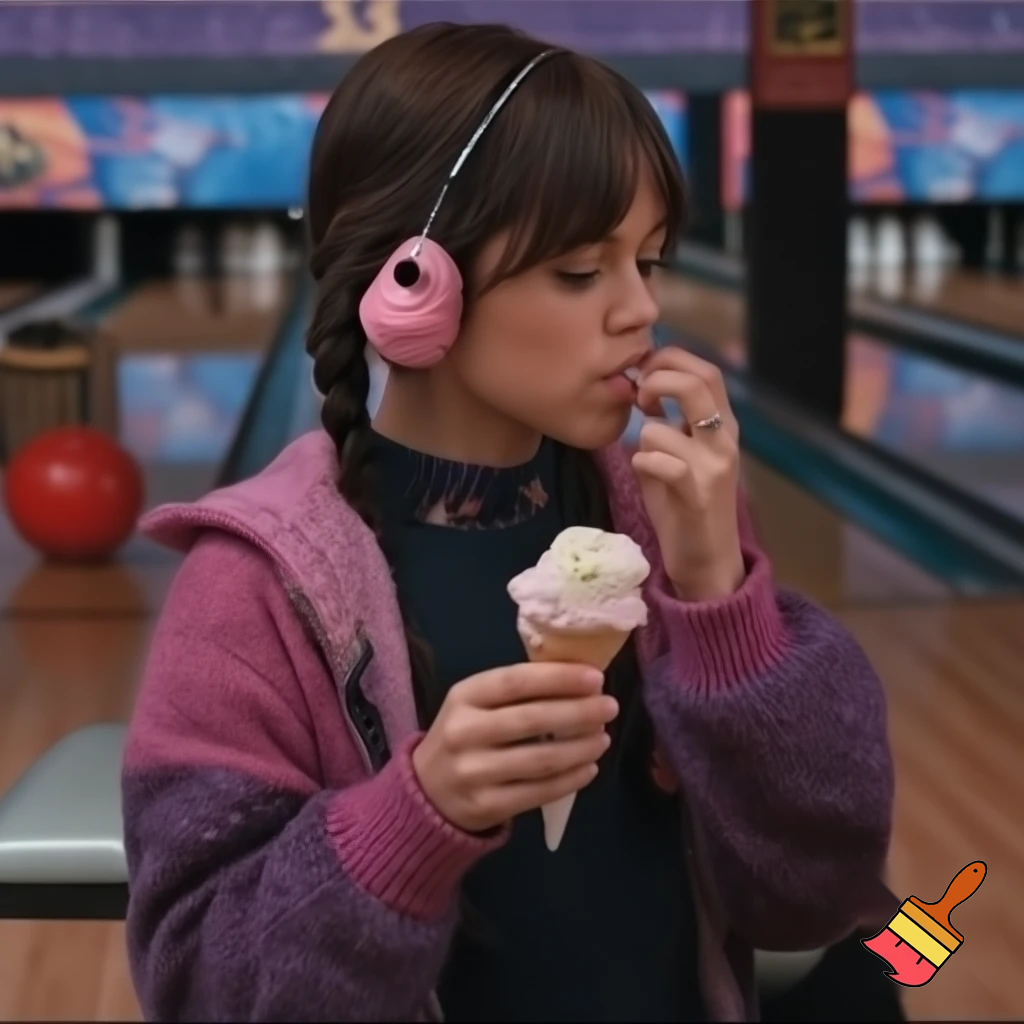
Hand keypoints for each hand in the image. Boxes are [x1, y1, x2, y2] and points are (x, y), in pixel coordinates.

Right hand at [411, 663, 617, 833]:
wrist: (427, 791)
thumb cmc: (465, 735)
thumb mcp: (476, 704)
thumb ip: (517, 692)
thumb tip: (580, 681)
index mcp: (464, 696)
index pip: (515, 680)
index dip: (559, 677)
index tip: (595, 677)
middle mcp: (464, 732)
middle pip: (532, 719)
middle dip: (579, 712)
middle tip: (609, 707)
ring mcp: (474, 772)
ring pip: (541, 759)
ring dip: (581, 748)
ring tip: (603, 739)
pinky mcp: (487, 806)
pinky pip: (539, 792)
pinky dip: (571, 780)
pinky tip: (588, 768)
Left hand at [632, 346, 744, 601]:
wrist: (707, 560)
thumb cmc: (685, 506)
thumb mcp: (681, 455)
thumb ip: (669, 423)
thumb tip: (641, 388)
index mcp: (723, 427)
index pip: (706, 370)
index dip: (671, 360)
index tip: (645, 374)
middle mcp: (725, 440)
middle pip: (697, 381)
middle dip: (658, 379)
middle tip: (641, 398)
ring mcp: (714, 467)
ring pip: (660, 429)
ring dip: (641, 439)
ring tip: (648, 459)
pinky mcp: (698, 494)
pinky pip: (659, 461)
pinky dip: (643, 463)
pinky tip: (648, 475)